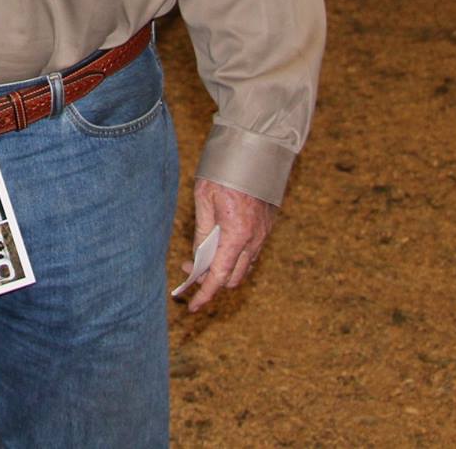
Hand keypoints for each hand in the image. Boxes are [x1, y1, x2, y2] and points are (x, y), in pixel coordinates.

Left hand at [183, 177, 275, 312]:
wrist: (258, 149)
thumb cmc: (226, 171)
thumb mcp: (204, 198)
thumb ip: (201, 232)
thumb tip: (197, 258)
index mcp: (237, 234)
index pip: (219, 276)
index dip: (205, 295)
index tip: (192, 306)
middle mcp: (254, 240)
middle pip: (233, 278)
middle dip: (211, 281)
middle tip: (189, 268)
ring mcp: (263, 235)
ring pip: (243, 268)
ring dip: (224, 270)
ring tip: (202, 256)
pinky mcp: (267, 228)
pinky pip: (251, 254)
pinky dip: (234, 259)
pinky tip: (219, 246)